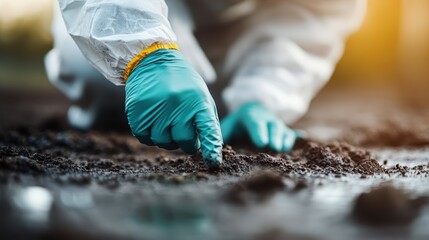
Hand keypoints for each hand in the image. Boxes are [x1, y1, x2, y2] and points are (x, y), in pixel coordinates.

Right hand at [125, 49, 222, 167]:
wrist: (152, 60)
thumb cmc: (182, 83)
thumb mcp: (201, 96)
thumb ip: (207, 121)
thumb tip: (210, 149)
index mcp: (197, 101)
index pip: (208, 129)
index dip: (212, 148)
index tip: (213, 162)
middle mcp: (177, 105)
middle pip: (184, 141)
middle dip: (187, 142)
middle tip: (185, 132)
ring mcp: (156, 109)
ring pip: (163, 142)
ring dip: (167, 138)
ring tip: (168, 121)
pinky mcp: (137, 112)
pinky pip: (145, 138)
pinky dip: (150, 135)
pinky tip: (153, 122)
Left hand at [221, 102, 301, 151]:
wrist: (253, 111)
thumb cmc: (237, 124)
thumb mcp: (227, 127)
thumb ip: (222, 137)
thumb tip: (214, 150)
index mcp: (251, 116)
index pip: (255, 123)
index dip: (259, 132)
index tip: (260, 143)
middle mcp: (267, 119)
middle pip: (273, 127)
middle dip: (274, 137)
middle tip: (273, 148)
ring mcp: (278, 125)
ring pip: (284, 131)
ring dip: (285, 140)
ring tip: (283, 150)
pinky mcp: (286, 132)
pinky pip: (293, 134)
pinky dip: (297, 137)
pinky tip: (302, 138)